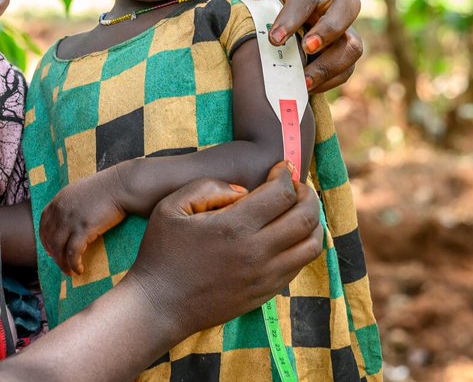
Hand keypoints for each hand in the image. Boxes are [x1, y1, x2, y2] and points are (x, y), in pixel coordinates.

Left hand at [39, 171, 127, 275]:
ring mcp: (71, 220)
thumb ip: (70, 203)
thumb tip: (69, 218)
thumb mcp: (79, 191)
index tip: (50, 249)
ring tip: (69, 272)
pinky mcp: (84, 229)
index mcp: (59, 200)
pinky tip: (79, 270)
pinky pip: (73, 253)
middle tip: (60, 264)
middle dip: (53, 254)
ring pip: (58, 248)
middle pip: (49, 238)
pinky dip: (73, 264)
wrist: (120, 186)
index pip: (44, 223)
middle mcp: (61, 210)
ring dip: (62, 263)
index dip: (45, 238)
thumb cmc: (106, 188)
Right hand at [124, 163, 323, 335]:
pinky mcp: (266, 293)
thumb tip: (244, 191)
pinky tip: (287, 235)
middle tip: (297, 186)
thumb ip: (207, 188)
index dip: (286, 175)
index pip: (281, 194)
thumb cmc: (161, 252)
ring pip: (311, 245)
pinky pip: (299, 266)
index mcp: (233, 227)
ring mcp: (264, 276)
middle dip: (307, 194)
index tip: (281, 168)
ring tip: (299, 210)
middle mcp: (256, 253)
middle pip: (305, 217)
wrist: (159, 305)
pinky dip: (302, 245)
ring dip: (313, 222)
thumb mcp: (171, 207)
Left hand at [235, 0, 363, 93]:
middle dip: (329, 29)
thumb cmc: (262, 12)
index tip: (275, 38)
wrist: (271, 39)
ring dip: (330, 65)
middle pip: (348, 7)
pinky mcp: (342, 60)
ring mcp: (340, 36)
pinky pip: (345, 72)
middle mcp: (328, 11)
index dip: (292, 16)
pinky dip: (327, 83)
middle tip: (307, 48)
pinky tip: (305, 90)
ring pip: (353, 46)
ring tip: (304, 82)